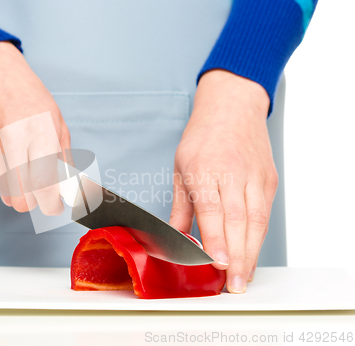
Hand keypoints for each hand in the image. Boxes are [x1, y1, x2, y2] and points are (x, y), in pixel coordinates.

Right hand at [0, 41, 70, 214]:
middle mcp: (10, 138)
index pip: (45, 185)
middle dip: (35, 201)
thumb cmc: (27, 97)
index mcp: (38, 131)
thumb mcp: (57, 122)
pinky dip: (0, 179)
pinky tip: (6, 159)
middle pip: (22, 197)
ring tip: (23, 168)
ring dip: (18, 190)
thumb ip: (64, 159)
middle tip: (41, 191)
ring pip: (4, 193)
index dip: (51, 204)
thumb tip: (68, 190)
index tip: (54, 205)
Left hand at [169, 70, 277, 292]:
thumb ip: (180, 207)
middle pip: (238, 220)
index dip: (216, 239)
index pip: (212, 209)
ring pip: (257, 221)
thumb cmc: (202, 137)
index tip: (219, 264)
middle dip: (237, 256)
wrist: (232, 108)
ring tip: (244, 278)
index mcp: (204, 169)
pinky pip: (265, 215)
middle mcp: (232, 173)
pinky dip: (258, 239)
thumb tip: (176, 238)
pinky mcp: (268, 181)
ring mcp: (254, 177)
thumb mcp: (180, 168)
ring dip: (251, 253)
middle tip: (234, 285)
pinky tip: (251, 256)